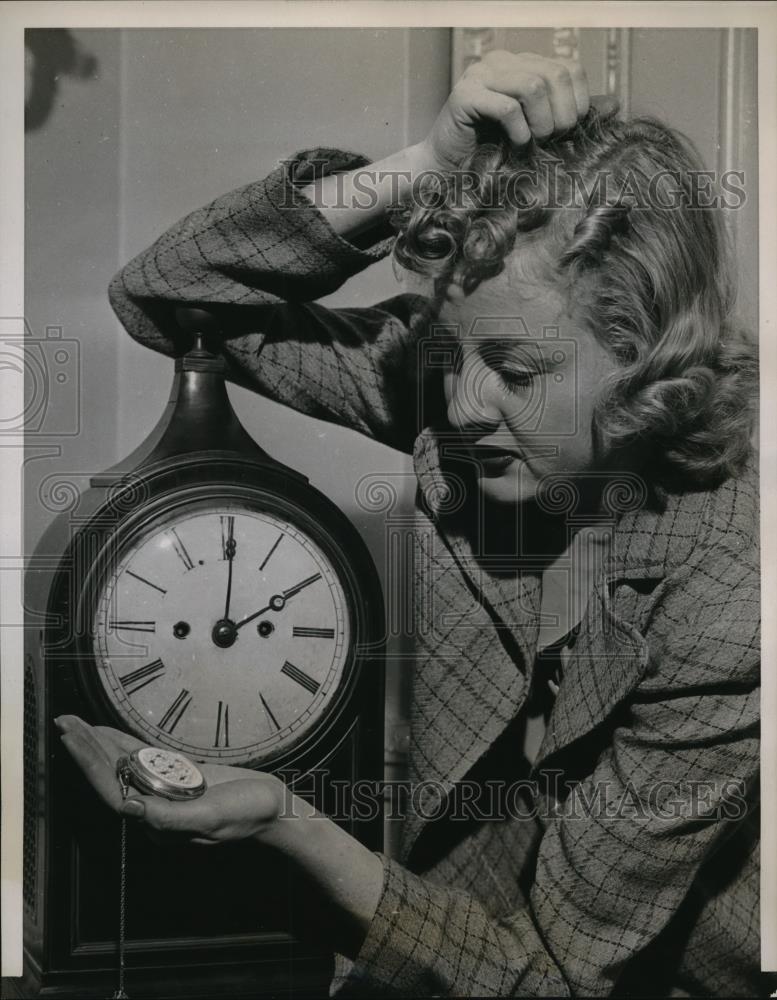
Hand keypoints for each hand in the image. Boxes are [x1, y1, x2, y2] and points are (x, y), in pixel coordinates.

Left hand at [55, 715, 284, 845]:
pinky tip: (111, 735)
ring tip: (77, 726)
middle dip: (86, 749)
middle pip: (112, 775)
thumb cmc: (249, 815)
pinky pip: (146, 760)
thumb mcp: (212, 818)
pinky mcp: (181, 778)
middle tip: (65, 722)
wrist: (275, 809)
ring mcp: (168, 791)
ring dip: (99, 745)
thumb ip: (171, 817)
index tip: (74, 739)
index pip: (114, 790)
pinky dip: (125, 746)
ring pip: (124, 766)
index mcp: (160, 820)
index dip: (91, 764)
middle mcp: (157, 806)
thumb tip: (132, 808)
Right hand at [416, 49, 601, 172]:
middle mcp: (502, 62)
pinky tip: (515, 145)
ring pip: (533, 85)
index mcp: (522, 64)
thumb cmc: (492, 152)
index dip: (578, 101)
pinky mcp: (465, 95)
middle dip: (562, 113)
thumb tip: (614, 104)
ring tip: (534, 143)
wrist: (445, 169)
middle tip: (553, 141)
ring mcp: (481, 75)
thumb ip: (570, 115)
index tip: (569, 132)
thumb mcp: (539, 130)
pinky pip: (507, 106)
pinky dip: (519, 131)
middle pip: (554, 74)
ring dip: (542, 122)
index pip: (568, 67)